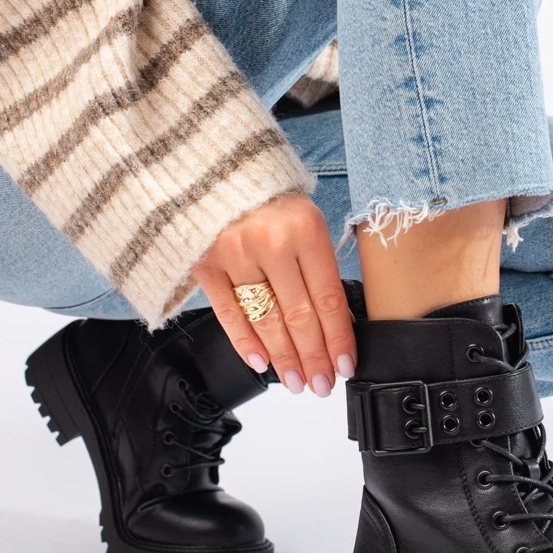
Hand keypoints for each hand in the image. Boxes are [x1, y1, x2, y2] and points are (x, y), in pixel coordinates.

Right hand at [193, 193, 355, 395]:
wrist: (214, 167)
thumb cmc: (269, 194)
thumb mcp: (307, 218)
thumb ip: (319, 264)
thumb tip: (334, 320)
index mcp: (305, 229)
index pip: (328, 298)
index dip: (338, 338)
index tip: (346, 365)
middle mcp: (270, 243)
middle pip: (299, 316)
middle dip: (314, 357)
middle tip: (322, 384)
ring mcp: (234, 254)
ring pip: (266, 320)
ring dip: (284, 358)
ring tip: (297, 382)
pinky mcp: (205, 264)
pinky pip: (228, 313)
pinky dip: (245, 342)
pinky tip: (261, 363)